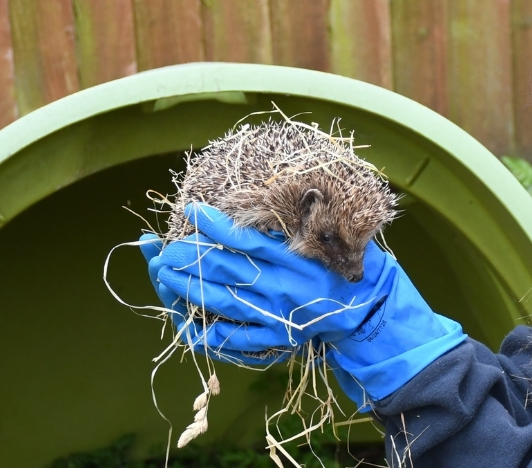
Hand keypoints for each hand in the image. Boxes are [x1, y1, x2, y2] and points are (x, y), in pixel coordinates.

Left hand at [155, 203, 466, 400]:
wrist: (369, 316)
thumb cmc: (353, 270)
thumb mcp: (336, 238)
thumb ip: (309, 221)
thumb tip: (281, 191)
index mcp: (294, 261)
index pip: (244, 240)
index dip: (213, 225)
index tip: (191, 210)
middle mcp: (279, 289)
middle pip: (220, 271)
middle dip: (186, 257)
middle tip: (162, 246)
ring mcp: (272, 317)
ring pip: (217, 303)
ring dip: (184, 287)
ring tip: (161, 273)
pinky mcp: (271, 340)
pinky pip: (229, 341)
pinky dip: (204, 333)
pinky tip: (183, 322)